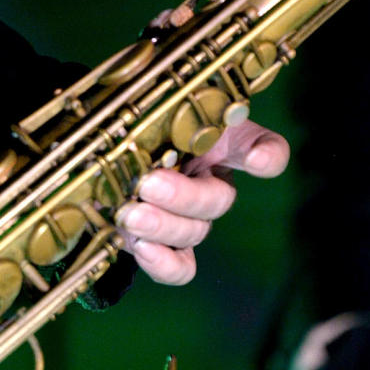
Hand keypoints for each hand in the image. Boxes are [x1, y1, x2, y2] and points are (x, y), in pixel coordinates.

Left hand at [117, 118, 288, 284]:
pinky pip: (180, 267)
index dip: (269, 155)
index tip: (256, 158)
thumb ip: (172, 101)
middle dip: (183, 196)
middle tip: (149, 184)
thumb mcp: (153, 106)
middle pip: (219, 199)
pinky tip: (140, 246)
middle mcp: (211, 181)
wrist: (100, 157)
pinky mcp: (163, 246)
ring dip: (162, 225)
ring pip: (195, 233)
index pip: (267, 147)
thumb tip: (188, 107)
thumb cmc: (134, 124)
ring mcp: (188, 217)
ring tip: (131, 214)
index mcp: (220, 141)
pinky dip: (163, 263)